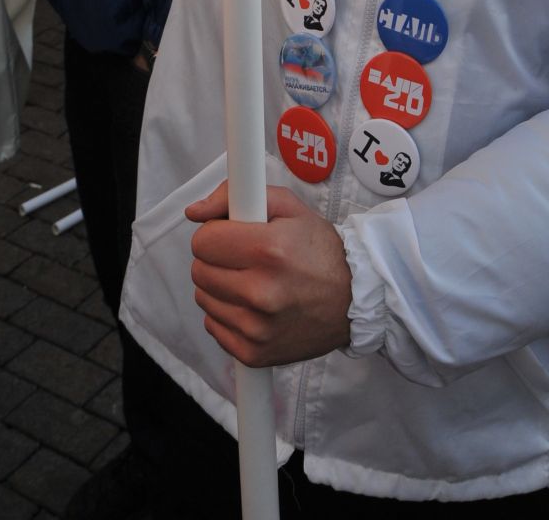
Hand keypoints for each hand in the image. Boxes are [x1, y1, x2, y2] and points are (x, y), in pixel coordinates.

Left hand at [186, 180, 352, 368]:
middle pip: (199, 270)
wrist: (355, 300)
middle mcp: (261, 292)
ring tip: (251, 280)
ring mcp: (257, 328)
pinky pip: (213, 327)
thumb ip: (235, 196)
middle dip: (216, 258)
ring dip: (220, 286)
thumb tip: (193, 212)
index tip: (231, 233)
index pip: (203, 240)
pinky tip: (252, 305)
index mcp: (269, 250)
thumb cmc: (320, 249)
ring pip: (204, 299)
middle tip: (242, 256)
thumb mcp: (287, 206)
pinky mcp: (254, 353)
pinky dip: (227, 314)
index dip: (215, 232)